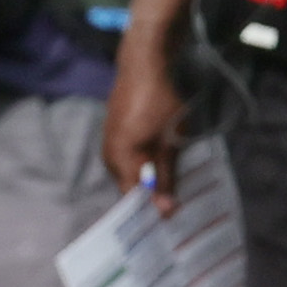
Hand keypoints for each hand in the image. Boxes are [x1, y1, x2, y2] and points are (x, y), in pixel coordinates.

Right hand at [102, 48, 187, 205]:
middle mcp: (109, 157)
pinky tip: (163, 159)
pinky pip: (129, 157)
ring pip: (131, 171)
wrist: (143, 67)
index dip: (149, 210)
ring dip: (150, 176)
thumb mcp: (170, 142)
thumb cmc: (160, 104)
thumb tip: (165, 211)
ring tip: (175, 182)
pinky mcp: (115, 134)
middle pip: (130, 186)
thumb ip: (167, 177)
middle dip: (152, 194)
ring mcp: (110, 144)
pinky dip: (145, 161)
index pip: (131, 198)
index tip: (170, 218)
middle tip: (178, 202)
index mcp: (120, 160)